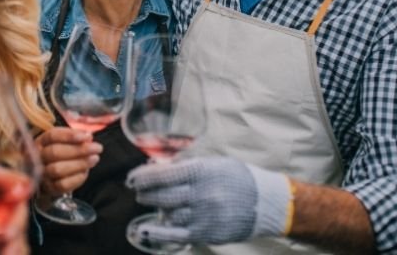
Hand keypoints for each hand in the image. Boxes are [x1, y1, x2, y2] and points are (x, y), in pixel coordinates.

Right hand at [35, 126, 101, 197]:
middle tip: (97, 148)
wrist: (50, 177)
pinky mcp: (48, 188)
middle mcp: (37, 157)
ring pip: (58, 169)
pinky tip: (85, 172)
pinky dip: (77, 178)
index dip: (70, 136)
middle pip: (55, 152)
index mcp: (41, 142)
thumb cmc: (61, 154)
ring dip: (79, 164)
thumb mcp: (64, 142)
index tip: (88, 136)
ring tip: (94, 159)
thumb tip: (88, 137)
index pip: (52, 136)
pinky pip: (62, 185)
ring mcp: (41, 174)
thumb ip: (74, 138)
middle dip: (79, 150)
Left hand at [126, 156, 291, 244]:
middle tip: (137, 190)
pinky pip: (176, 234)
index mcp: (202, 171)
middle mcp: (201, 193)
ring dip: (155, 207)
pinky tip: (145, 229)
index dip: (143, 176)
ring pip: (168, 213)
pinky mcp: (206, 232)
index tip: (132, 177)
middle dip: (145, 192)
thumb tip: (158, 166)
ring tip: (152, 202)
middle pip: (162, 194)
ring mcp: (203, 215)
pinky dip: (158, 232)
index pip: (164, 174)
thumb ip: (187, 164)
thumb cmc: (237, 178)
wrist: (264, 202)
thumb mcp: (213, 163)